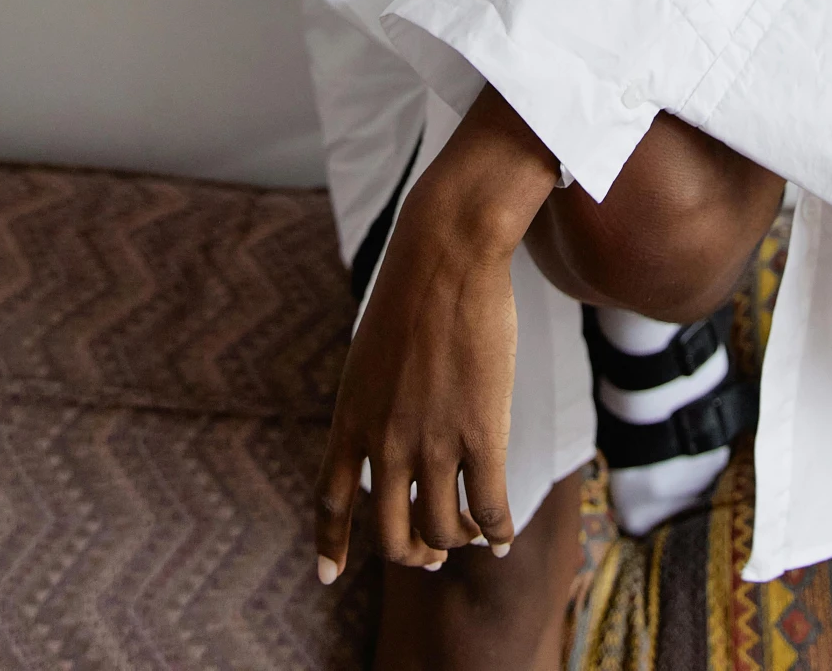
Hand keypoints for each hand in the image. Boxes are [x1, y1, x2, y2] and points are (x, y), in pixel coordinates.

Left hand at [313, 88, 559, 581]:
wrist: (448, 253)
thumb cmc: (415, 290)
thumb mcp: (371, 353)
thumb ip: (373, 403)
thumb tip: (388, 441)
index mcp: (350, 417)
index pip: (331, 500)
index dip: (330, 546)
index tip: (329, 577)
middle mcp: (383, 440)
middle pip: (390, 534)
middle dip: (412, 551)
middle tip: (431, 552)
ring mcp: (432, 441)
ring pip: (441, 529)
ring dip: (457, 539)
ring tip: (471, 531)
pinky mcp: (480, 432)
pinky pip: (489, 508)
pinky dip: (496, 531)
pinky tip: (503, 536)